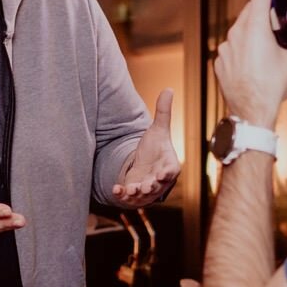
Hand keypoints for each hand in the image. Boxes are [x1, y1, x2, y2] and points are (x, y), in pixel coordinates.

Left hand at [112, 89, 179, 206]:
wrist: (144, 163)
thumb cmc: (155, 148)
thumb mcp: (158, 129)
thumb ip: (163, 112)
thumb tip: (168, 88)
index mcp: (168, 166)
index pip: (171, 171)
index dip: (167, 173)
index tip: (162, 174)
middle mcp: (158, 181)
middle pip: (157, 186)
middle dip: (151, 187)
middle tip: (145, 187)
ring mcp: (146, 189)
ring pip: (143, 195)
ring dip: (136, 193)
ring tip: (130, 190)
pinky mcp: (134, 193)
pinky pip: (129, 198)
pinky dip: (122, 195)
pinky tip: (116, 189)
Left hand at [214, 0, 286, 123]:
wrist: (252, 113)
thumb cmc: (273, 87)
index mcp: (257, 28)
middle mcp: (238, 33)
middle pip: (252, 15)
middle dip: (264, 18)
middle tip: (276, 31)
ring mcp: (226, 46)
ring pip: (243, 33)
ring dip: (254, 39)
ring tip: (266, 59)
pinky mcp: (220, 59)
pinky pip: (234, 49)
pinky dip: (244, 54)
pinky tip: (254, 69)